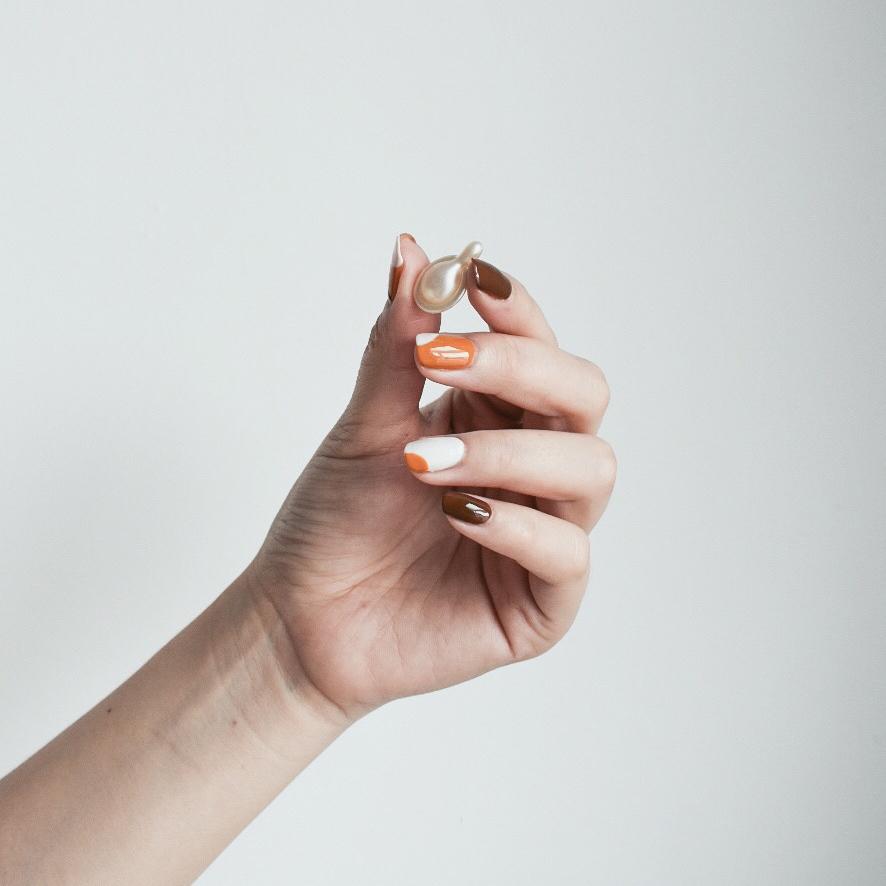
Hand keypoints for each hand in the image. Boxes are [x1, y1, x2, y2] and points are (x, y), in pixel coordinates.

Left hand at [250, 235, 615, 723]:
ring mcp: (545, 533)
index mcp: (499, 419)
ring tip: (424, 463)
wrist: (302, 619)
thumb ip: (397, 345)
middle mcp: (534, 469)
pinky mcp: (545, 601)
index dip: (516, 311)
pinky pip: (566, 552)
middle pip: (584, 395)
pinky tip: (454, 513)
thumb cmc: (335, 522)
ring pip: (589, 467)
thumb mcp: (365, 426)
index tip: (469, 280)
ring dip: (508, 450)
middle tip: (439, 363)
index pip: (541, 348)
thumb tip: (412, 250)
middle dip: (521, 368)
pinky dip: (514, 523)